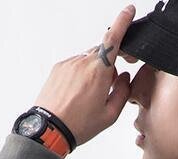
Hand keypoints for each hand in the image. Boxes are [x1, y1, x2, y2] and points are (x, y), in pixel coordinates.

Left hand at [32, 4, 137, 147]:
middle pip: (103, 54)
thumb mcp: (110, 115)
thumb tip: (126, 78)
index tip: (128, 11)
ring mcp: (69, 64)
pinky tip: (77, 94)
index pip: (113, 39)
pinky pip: (75, 65)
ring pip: (89, 60)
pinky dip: (80, 75)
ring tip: (88, 97)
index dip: (122, 22)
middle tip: (107, 88)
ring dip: (93, 72)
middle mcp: (83, 63)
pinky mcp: (59, 68)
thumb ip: (123, 93)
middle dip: (109, 66)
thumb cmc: (78, 124)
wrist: (50, 129)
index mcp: (100, 73)